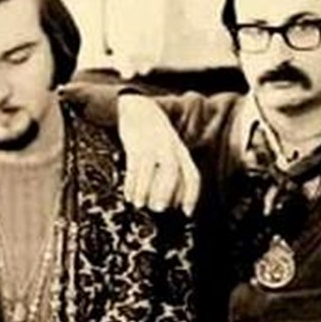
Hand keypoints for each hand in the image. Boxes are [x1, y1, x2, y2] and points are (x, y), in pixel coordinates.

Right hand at [118, 94, 200, 215]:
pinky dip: (131, 182)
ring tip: (139, 204)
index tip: (187, 213)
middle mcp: (169, 148)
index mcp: (181, 152)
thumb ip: (173, 172)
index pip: (191, 174)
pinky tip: (129, 194)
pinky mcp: (135, 143)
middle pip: (172, 170)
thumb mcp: (170, 151)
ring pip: (151, 168)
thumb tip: (173, 203)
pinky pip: (133, 165)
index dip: (191, 195)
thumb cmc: (155, 137)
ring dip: (144, 189)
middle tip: (159, 209)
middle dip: (166, 192)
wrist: (138, 109)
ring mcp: (152, 144)